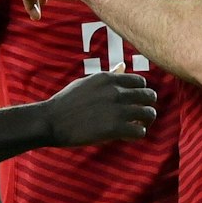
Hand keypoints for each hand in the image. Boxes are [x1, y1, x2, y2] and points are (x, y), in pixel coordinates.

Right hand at [42, 68, 157, 145]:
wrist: (51, 121)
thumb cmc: (67, 103)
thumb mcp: (87, 83)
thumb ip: (108, 76)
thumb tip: (122, 66)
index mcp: (109, 79)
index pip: (141, 81)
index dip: (141, 93)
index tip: (135, 102)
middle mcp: (116, 91)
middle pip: (149, 96)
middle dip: (147, 106)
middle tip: (140, 116)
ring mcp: (117, 110)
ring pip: (149, 114)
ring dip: (145, 122)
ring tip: (136, 127)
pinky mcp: (115, 128)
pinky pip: (140, 132)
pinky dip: (137, 135)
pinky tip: (127, 136)